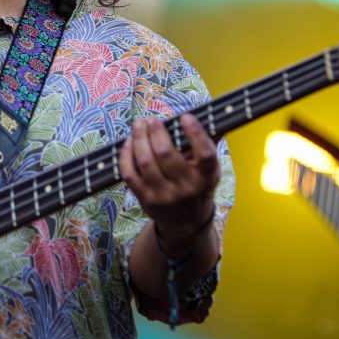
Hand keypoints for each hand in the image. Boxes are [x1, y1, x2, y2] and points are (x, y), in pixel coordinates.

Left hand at [119, 114, 219, 254]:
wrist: (186, 223)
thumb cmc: (198, 186)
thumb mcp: (210, 169)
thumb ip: (209, 143)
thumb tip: (212, 116)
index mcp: (206, 177)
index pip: (205, 154)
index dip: (195, 134)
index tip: (185, 117)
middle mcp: (186, 188)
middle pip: (166, 154)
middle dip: (155, 132)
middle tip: (151, 120)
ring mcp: (164, 195)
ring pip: (145, 162)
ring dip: (139, 139)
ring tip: (139, 125)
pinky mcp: (146, 199)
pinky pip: (130, 174)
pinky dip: (126, 156)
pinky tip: (129, 143)